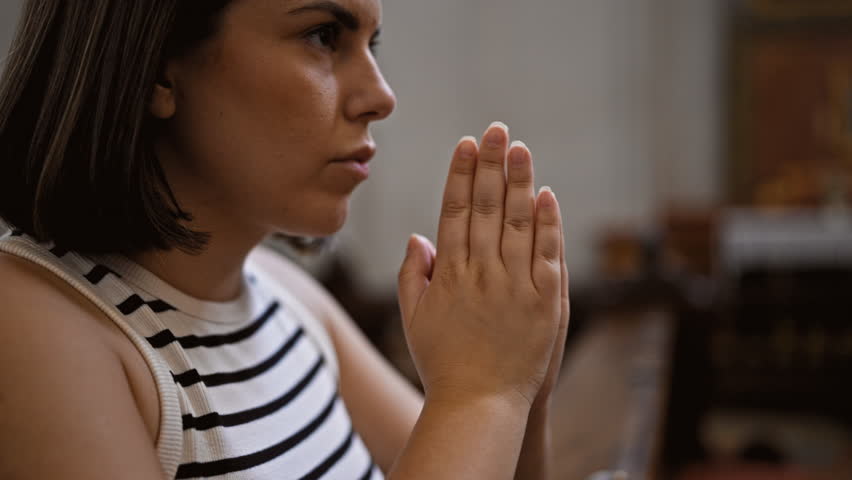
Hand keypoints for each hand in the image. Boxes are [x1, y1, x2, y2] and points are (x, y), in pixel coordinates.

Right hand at [397, 122, 563, 407]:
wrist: (478, 403)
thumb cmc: (442, 362)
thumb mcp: (413, 318)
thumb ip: (413, 274)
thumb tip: (418, 235)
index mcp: (449, 272)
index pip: (455, 210)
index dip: (461, 174)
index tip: (465, 144)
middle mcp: (481, 271)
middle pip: (487, 206)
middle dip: (490, 164)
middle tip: (495, 129)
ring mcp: (515, 284)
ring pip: (518, 221)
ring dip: (519, 181)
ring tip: (519, 148)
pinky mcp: (545, 301)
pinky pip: (548, 253)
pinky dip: (548, 223)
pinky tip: (546, 195)